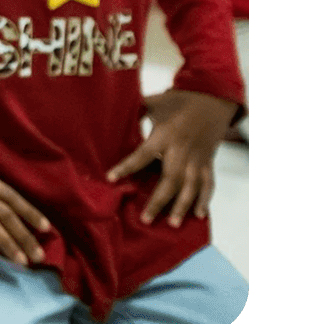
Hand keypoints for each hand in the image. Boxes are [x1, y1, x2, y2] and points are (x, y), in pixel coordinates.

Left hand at [105, 90, 240, 227]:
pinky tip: (199, 215)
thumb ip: (135, 108)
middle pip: (170, 179)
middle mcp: (182, 149)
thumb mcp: (156, 101)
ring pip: (191, 186)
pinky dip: (205, 199)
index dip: (127, 166)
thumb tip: (110, 109)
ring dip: (182, 205)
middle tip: (146, 219)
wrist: (213, 100)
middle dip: (158, 200)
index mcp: (165, 134)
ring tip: (172, 223)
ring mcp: (197, 158)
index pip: (143, 154)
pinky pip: (208, 183)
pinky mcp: (208, 163)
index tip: (110, 179)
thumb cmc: (179, 101)